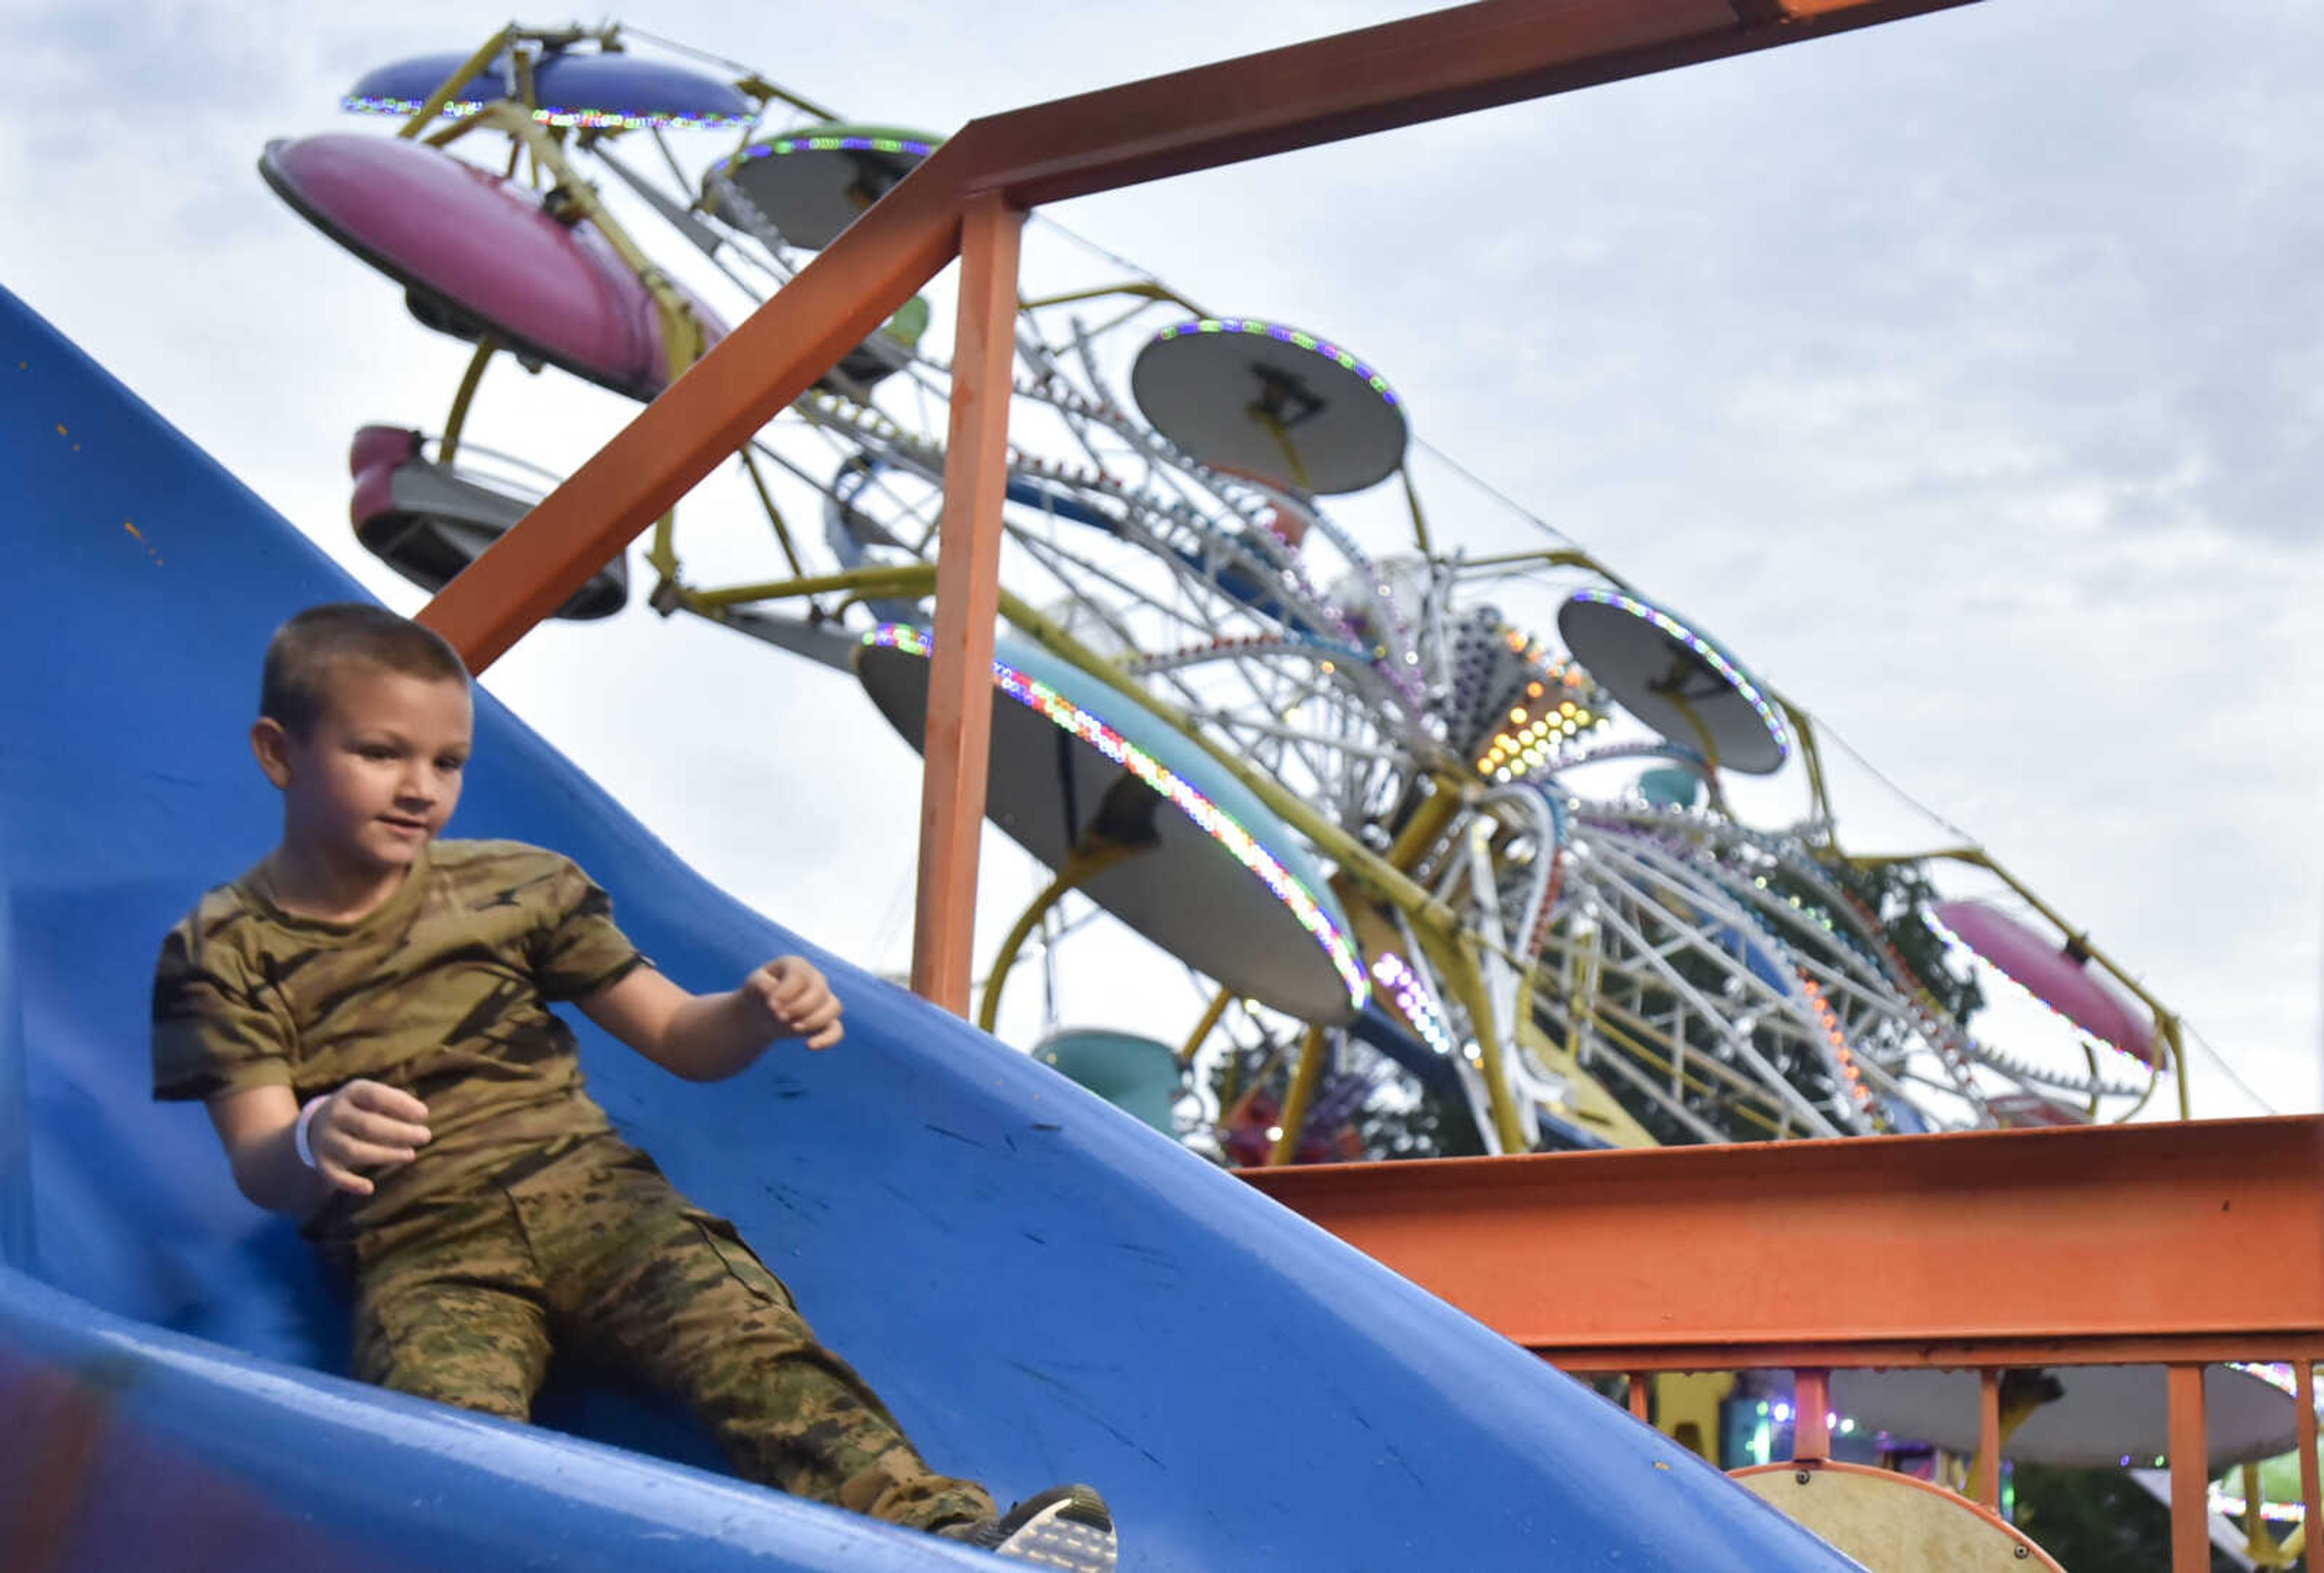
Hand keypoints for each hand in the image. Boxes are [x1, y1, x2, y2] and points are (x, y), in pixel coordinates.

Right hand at [307, 1079, 430, 1196]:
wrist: (319, 1124)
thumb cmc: (363, 1109)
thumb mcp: (375, 1098)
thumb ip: (397, 1102)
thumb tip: (420, 1115)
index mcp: (351, 1093)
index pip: (375, 1096)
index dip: (401, 1105)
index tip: (424, 1115)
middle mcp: (335, 1114)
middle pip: (367, 1125)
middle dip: (399, 1132)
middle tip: (425, 1136)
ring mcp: (325, 1139)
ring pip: (354, 1151)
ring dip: (385, 1155)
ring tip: (410, 1154)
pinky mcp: (322, 1162)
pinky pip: (334, 1175)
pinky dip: (350, 1184)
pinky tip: (369, 1188)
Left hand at [743, 957, 843, 1049]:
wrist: (761, 1012)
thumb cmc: (759, 994)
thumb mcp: (752, 985)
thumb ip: (761, 984)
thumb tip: (775, 993)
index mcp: (797, 966)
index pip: (801, 976)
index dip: (787, 991)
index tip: (771, 1005)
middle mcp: (816, 980)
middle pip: (819, 991)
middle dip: (799, 1007)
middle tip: (779, 1016)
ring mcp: (824, 1001)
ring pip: (834, 1008)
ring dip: (815, 1020)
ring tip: (794, 1028)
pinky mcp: (826, 1022)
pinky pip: (837, 1031)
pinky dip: (827, 1039)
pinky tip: (810, 1046)